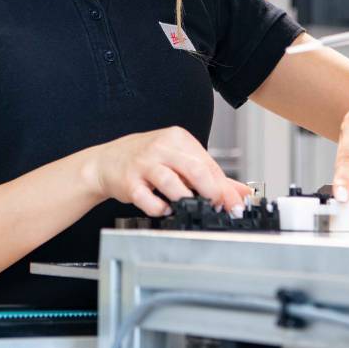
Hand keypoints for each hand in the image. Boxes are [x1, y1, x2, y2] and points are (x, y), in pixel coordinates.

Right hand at [84, 126, 251, 216]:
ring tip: (188, 208)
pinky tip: (164, 208)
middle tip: (217, 208)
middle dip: (211, 192)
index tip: (234, 206)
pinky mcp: (129, 182)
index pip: (208, 163)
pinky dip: (160, 208)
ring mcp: (143, 164)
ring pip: (171, 182)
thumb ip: (212, 176)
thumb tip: (242, 193)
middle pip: (195, 169)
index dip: (224, 188)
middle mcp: (161, 148)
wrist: (106, 162)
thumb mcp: (179, 159)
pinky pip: (148, 199)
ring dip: (185, 200)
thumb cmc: (146, 160)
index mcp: (177, 138)